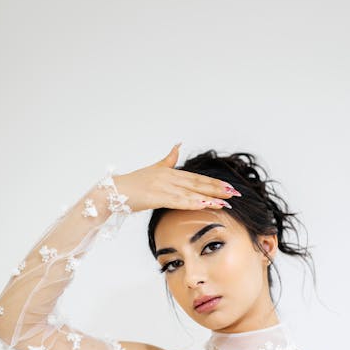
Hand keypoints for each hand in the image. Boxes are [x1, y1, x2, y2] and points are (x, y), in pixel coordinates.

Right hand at [115, 143, 241, 212]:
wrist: (113, 191)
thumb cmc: (133, 183)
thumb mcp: (153, 168)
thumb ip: (168, 158)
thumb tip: (178, 144)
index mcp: (171, 172)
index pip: (197, 178)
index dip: (214, 183)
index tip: (230, 187)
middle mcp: (169, 177)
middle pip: (198, 184)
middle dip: (218, 189)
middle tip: (236, 194)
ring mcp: (163, 186)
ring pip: (191, 192)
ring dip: (210, 198)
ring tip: (226, 202)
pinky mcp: (156, 196)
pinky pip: (178, 201)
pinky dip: (192, 203)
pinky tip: (204, 205)